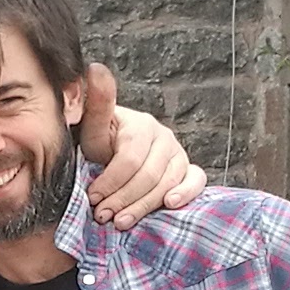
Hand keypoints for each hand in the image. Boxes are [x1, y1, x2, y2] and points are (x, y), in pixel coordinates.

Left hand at [76, 64, 208, 230]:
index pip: (129, 159)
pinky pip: (197, 180)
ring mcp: (178, 153)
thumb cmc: (100, 142)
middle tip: (103, 216)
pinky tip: (170, 205)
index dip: (110, 182)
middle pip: (148, 176)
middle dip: (123, 199)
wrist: (111, 151)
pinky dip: (187, 192)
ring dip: (144, 206)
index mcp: (141, 125)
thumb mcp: (92, 126)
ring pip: (167, 183)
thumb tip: (96, 68)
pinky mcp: (187, 169)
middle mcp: (164, 137)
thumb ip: (97, 102)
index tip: (92, 198)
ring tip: (121, 222)